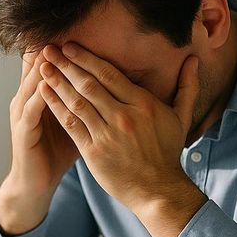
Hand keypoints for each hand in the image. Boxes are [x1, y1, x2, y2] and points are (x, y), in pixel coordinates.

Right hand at [0, 46, 79, 235]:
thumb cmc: (59, 151)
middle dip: (55, 48)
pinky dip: (41, 94)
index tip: (82, 27)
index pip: (52, 62)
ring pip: (35, 82)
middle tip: (69, 27)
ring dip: (46, 66)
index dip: (65, 47)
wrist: (36, 182)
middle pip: (40, 65)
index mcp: (43, 93)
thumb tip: (121, 83)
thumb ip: (91, 101)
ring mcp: (24, 112)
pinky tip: (51, 84)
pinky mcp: (22, 129)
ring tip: (59, 49)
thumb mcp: (79, 121)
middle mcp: (30, 97)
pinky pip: (32, 107)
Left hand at [38, 43, 207, 236]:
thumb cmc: (168, 153)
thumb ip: (187, 87)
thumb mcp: (181, 118)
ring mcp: (107, 135)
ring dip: (57, 82)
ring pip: (77, 102)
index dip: (86, 58)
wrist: (158, 190)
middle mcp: (124, 116)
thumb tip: (194, 60)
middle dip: (66, 64)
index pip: (109, 74)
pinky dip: (56, 107)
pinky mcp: (94, 152)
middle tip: (48, 49)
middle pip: (89, 84)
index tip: (70, 45)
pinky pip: (71, 124)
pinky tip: (44, 94)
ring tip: (42, 67)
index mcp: (143, 104)